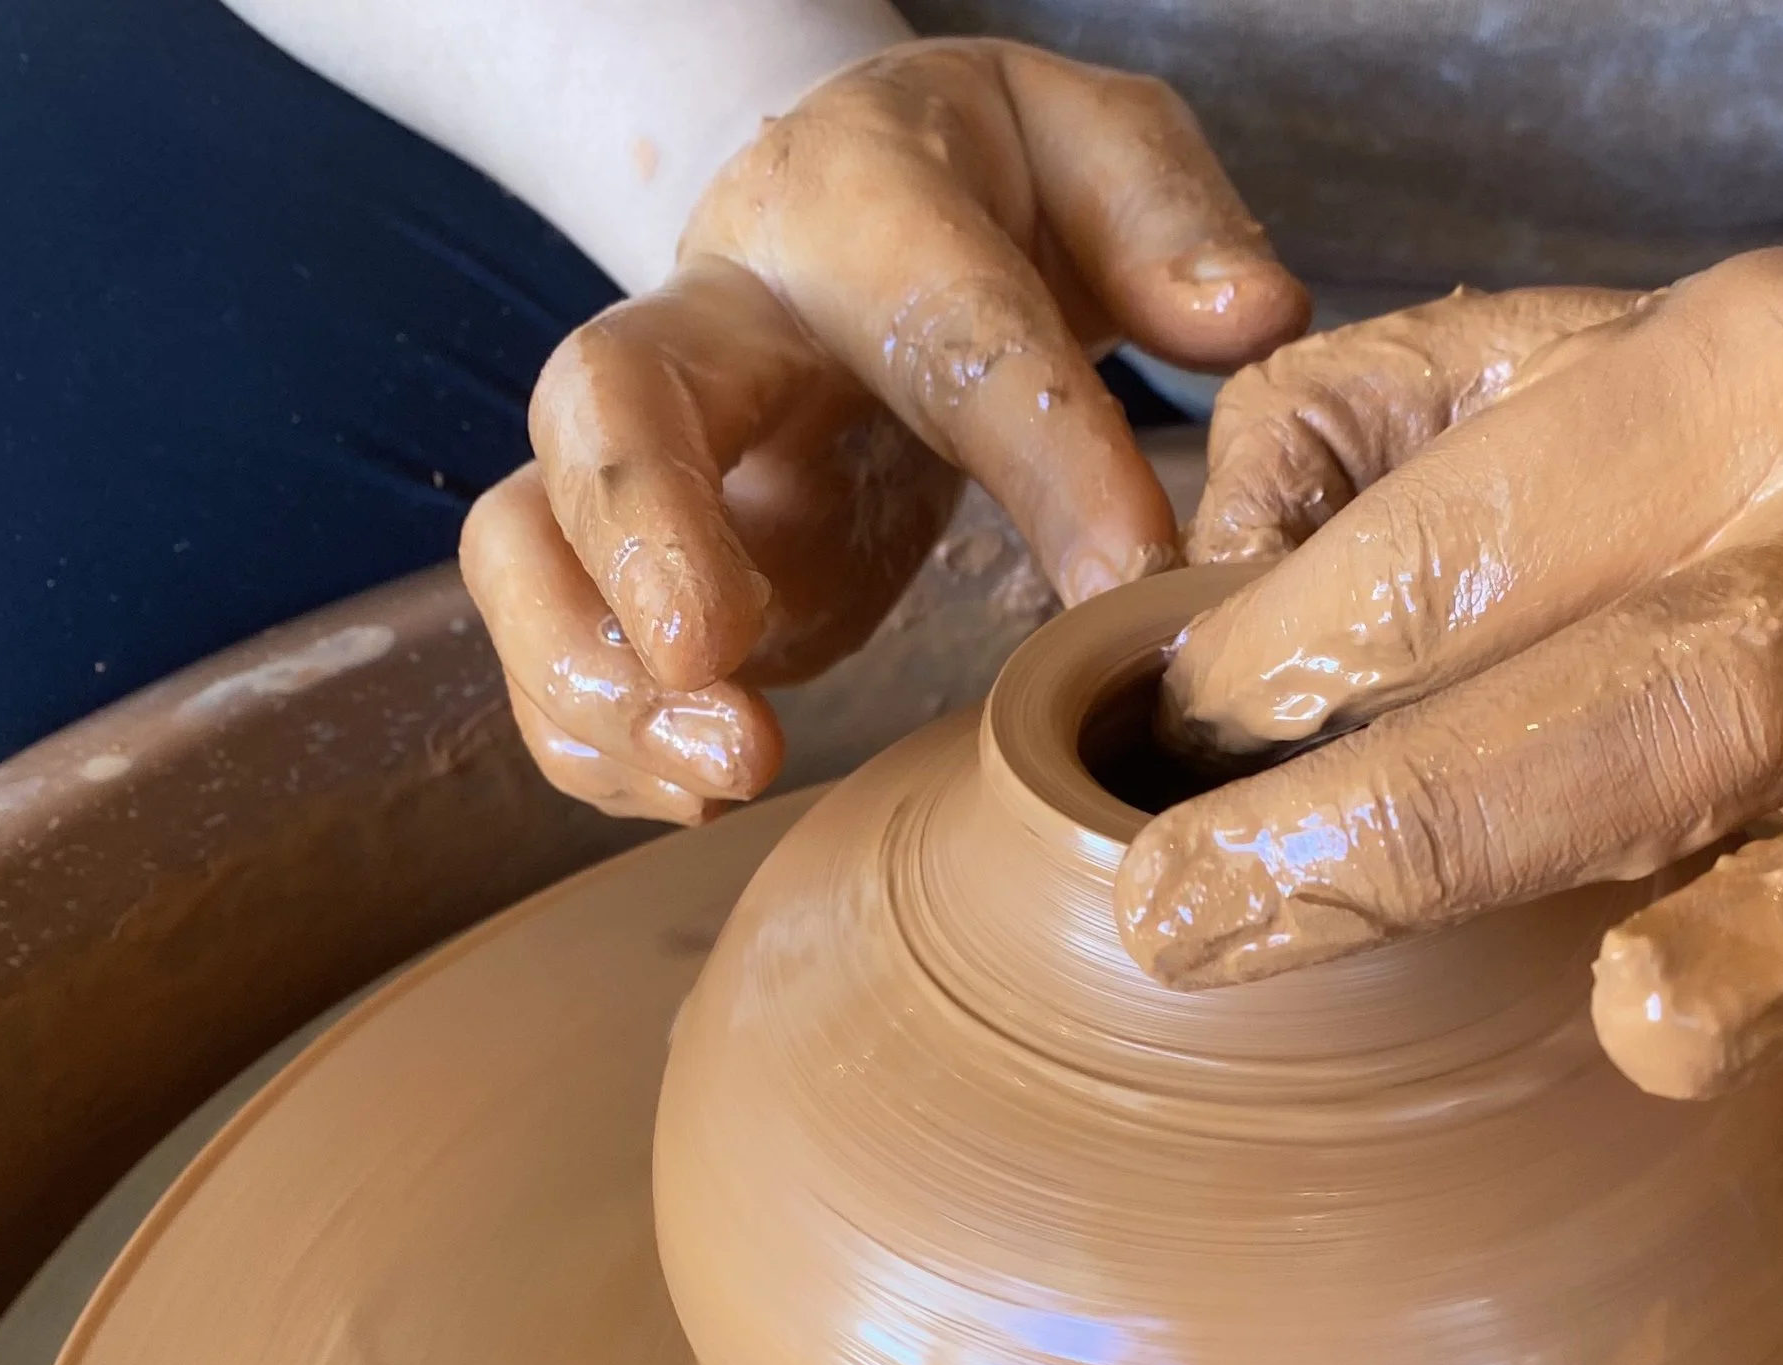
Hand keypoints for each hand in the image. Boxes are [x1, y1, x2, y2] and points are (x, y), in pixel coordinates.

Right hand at [462, 38, 1307, 820]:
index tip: (1135, 574)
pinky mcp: (637, 564)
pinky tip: (698, 794)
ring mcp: (655, 454)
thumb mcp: (1094, 152)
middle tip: (715, 660)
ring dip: (596, 673)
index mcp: (856, 207)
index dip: (1041, 453)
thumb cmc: (990, 194)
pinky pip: (557, 650)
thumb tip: (1250, 314)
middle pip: (612, 397)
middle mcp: (717, 320)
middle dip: (647, 531)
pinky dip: (597, 741)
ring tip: (727, 767)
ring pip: (532, 538)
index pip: (943, 326)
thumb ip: (1168, 220)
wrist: (850, 219)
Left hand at [1115, 262, 1782, 1267]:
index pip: (1469, 538)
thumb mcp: (1550, 385)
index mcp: (1750, 378)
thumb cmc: (1730, 487)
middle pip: (1663, 688)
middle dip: (1424, 814)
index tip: (1146, 800)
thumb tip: (1186, 597)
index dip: (1285, 672)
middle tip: (1209, 918)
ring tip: (1656, 1024)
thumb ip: (1360, 441)